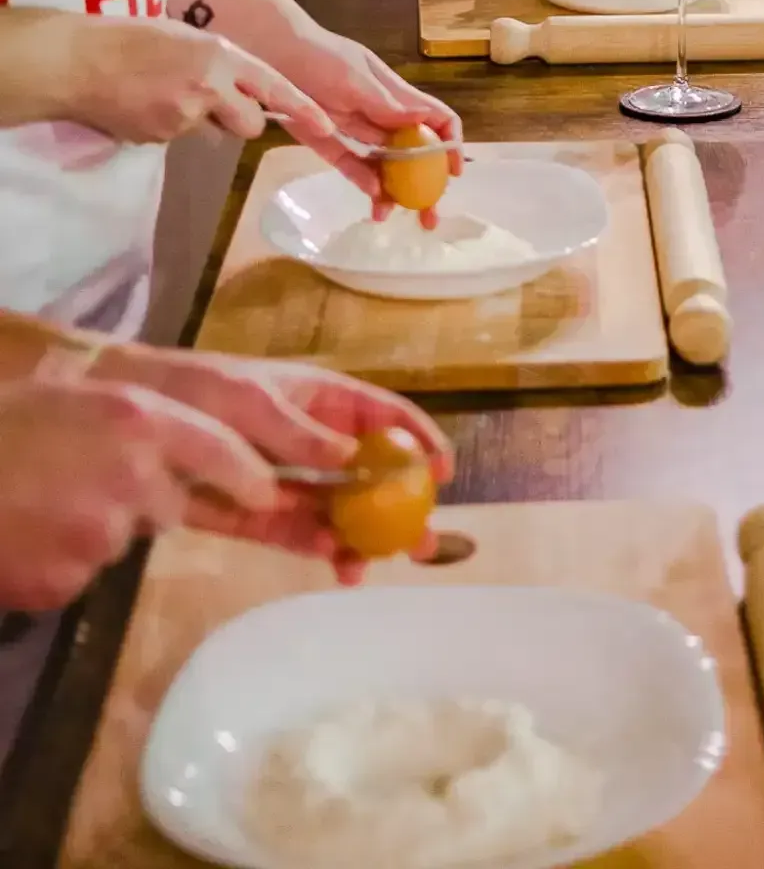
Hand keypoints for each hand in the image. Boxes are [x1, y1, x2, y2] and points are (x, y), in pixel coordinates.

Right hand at [0, 372, 275, 609]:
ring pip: (123, 537)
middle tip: (85, 480)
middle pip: (170, 502)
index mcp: (135, 416)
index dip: (248, 474)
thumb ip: (136, 424)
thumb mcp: (75, 399)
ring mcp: (98, 534)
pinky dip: (62, 558)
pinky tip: (24, 533)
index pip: (221, 449)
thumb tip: (185, 459)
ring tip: (40, 501)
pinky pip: (84, 573)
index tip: (268, 492)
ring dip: (97, 526)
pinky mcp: (67, 581)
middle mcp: (129, 474)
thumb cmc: (2, 427)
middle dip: (145, 498)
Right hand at [59, 18, 336, 150]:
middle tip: (210, 99)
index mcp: (220, 54)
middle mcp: (210, 86)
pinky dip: (170, 125)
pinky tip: (144, 104)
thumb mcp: (187, 38)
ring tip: (165, 93)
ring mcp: (185, 116)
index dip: (302, 108)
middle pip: (250, 123)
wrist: (78, 60)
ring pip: (214, 131)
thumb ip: (220, 64)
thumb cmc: (131, 38)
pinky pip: (181, 137)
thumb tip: (238, 91)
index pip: (273, 86)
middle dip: (240, 118)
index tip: (330, 125)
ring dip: (202, 120)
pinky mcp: (162, 138)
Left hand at [99, 351, 452, 585]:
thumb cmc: (194, 388)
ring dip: (356, 537)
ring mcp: (280, 476)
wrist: (127, 414)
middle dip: (396, 506)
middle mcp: (307, 437)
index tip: (443, 471)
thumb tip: (349, 460)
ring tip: (368, 567)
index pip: (380, 416)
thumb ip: (297, 430)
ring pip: (333, 510)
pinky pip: (292, 531)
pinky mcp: (250, 510)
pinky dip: (314, 548)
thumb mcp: (247, 398)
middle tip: (419, 543)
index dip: (415, 438)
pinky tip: (333, 564)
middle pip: (365, 472)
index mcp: (317, 396)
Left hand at [266, 27, 462, 223]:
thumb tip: (423, 122)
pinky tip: (372, 198)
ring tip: (389, 215)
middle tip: (429, 216)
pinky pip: (353, 167)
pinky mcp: (330, 144)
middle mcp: (382, 115)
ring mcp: (357, 131)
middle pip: (415, 151)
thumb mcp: (352, 76)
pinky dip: (365, 182)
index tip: (452, 172)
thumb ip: (384, 102)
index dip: (450, 143)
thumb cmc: (317, 55)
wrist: (270, 52)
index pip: (436, 119)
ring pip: (386, 166)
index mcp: (395, 95)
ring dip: (394, 191)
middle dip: (426, 184)